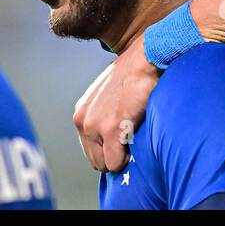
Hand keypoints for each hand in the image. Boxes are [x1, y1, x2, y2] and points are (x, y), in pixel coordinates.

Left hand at [73, 39, 159, 171]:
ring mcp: (94, 125)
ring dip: (121, 157)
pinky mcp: (110, 129)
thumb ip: (103, 118)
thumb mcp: (107, 98)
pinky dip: (129, 158)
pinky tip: (136, 137)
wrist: (143, 60)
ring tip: (133, 137)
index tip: (123, 143)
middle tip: (129, 143)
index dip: (109, 151)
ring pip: (106, 164)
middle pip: (96, 160)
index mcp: (81, 114)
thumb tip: (110, 143)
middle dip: (113, 156)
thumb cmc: (131, 78)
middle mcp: (82, 120)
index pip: (91, 150)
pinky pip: (117, 162)